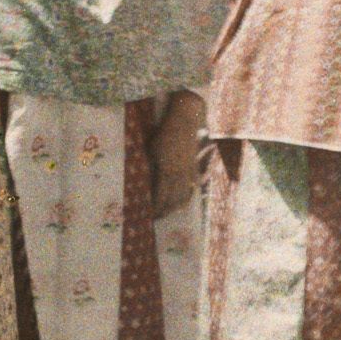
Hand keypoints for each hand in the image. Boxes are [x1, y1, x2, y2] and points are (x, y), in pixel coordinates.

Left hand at [150, 92, 203, 218]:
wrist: (185, 121)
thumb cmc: (165, 132)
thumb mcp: (152, 148)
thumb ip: (151, 166)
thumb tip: (146, 181)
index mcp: (166, 170)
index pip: (160, 196)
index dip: (156, 207)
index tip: (150, 215)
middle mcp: (179, 174)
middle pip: (173, 200)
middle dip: (166, 211)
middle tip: (158, 218)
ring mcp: (188, 171)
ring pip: (184, 195)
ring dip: (176, 206)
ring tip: (170, 212)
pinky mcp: (194, 167)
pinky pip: (192, 186)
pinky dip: (187, 196)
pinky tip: (184, 200)